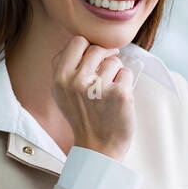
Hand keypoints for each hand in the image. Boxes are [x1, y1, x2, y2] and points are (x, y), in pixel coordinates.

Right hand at [50, 35, 134, 160]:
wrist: (98, 146)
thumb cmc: (81, 117)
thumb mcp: (61, 92)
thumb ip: (65, 67)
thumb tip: (81, 43)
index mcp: (60, 78)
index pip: (77, 42)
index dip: (88, 47)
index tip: (95, 57)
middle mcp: (77, 81)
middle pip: (97, 49)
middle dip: (104, 58)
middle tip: (105, 74)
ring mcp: (99, 87)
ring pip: (114, 61)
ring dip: (115, 72)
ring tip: (109, 92)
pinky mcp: (120, 93)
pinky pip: (126, 73)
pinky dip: (125, 83)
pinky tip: (118, 98)